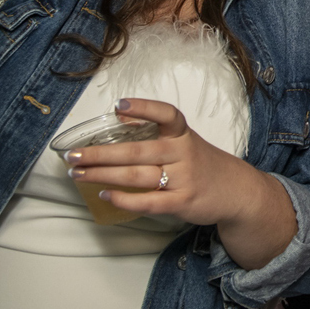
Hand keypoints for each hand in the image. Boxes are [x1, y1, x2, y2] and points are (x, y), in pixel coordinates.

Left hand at [66, 98, 271, 227]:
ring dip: (103, 175)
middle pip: (136, 151)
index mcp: (182, 135)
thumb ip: (156, 131)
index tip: (120, 105)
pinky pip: (148, 202)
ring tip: (78, 175)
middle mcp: (183, 153)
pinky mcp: (182, 202)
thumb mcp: (184, 141)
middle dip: (100, 154)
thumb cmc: (202, 164)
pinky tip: (105, 196)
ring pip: (137, 176)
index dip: (144, 108)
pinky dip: (124, 199)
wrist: (237, 192)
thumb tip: (121, 116)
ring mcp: (183, 179)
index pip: (167, 115)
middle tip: (72, 156)